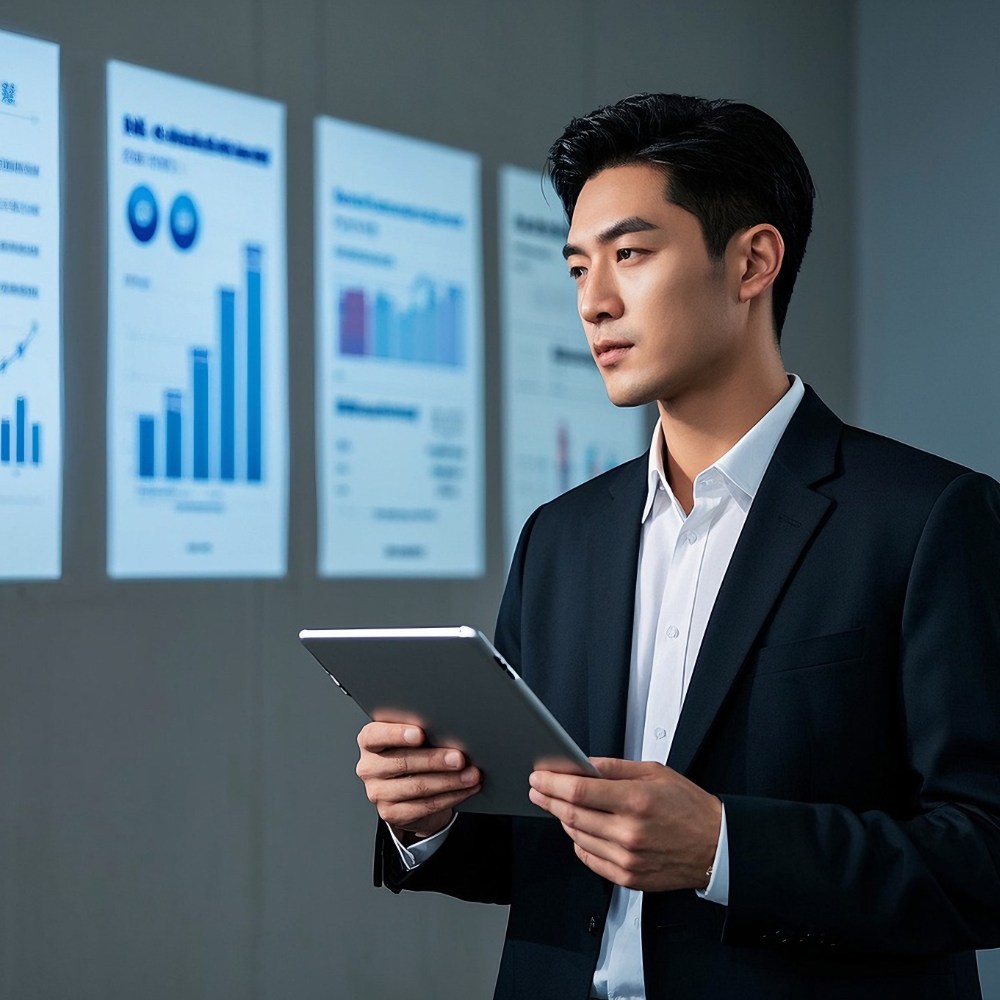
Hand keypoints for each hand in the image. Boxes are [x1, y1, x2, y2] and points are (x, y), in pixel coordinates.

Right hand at [356, 722, 480, 841]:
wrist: (409, 791)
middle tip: (459, 758)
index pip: (375, 736)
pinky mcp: (391, 813)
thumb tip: (450, 729)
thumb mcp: (412, 739)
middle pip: (402, 762)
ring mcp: (378, 793)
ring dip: (450, 781)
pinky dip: (451, 797)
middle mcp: (369, 767)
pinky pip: (425, 806)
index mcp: (370, 741)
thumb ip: (422, 731)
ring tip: (471, 774)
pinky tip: (466, 789)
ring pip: (417, 786)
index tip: (420, 734)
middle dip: (435, 760)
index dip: (397, 734)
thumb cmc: (414, 754)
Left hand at [528, 757, 721, 891]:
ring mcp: (627, 859)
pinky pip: (588, 858)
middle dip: (548, 799)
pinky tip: (581, 829)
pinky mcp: (628, 878)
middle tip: (538, 789)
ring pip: (576, 837)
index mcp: (635, 801)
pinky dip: (578, 842)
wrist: (716, 847)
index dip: (552, 783)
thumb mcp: (654, 773)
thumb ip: (614, 767)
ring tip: (561, 805)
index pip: (579, 791)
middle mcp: (629, 832)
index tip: (538, 776)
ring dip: (563, 819)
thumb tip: (583, 763)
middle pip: (571, 814)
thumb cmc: (688, 807)